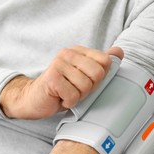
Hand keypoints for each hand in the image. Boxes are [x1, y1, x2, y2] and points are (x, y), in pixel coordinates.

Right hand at [0, 46, 123, 118]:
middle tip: (75, 90)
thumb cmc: (61, 89)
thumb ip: (100, 63)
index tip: (84, 82)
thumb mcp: (83, 76)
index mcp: (78, 51)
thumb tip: (119, 51)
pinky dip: (68, 103)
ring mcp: (58, 64)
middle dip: (89, 88)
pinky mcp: (52, 78)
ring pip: (86, 86)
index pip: (105, 62)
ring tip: (66, 94)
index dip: (99, 78)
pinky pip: (73, 96)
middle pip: (98, 74)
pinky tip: (60, 98)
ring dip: (77, 97)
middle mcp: (67, 53)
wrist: (34, 99)